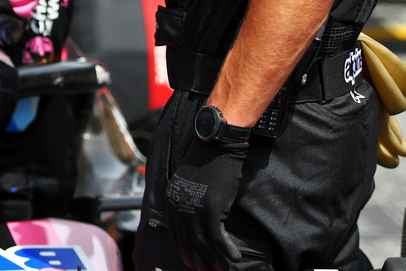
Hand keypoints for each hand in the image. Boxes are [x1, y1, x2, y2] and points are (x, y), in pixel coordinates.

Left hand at [165, 135, 247, 270]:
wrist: (215, 147)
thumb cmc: (205, 162)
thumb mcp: (188, 182)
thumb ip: (187, 200)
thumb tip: (196, 219)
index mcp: (171, 200)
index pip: (174, 233)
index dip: (184, 249)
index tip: (191, 261)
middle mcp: (179, 207)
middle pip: (187, 242)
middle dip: (197, 260)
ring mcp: (194, 210)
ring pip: (202, 244)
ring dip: (214, 260)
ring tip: (223, 270)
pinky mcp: (211, 211)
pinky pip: (218, 239)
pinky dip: (226, 251)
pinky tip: (234, 258)